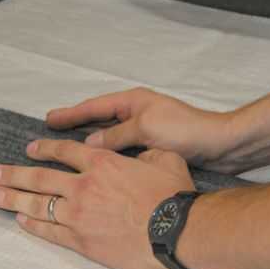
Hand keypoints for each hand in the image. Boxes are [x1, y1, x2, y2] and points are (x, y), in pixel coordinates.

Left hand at [0, 140, 195, 268]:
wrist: (176, 231)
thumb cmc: (172, 195)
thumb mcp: (164, 159)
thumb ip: (145, 153)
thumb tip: (141, 151)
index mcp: (101, 163)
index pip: (63, 152)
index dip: (43, 149)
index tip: (28, 149)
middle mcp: (83, 186)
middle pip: (39, 178)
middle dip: (12, 175)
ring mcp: (79, 214)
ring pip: (37, 205)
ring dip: (13, 199)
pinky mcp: (81, 240)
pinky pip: (50, 231)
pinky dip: (34, 225)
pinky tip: (21, 220)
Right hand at [46, 87, 237, 172]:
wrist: (220, 146)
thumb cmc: (186, 131)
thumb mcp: (147, 129)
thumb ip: (116, 136)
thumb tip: (88, 144)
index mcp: (132, 103)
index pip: (94, 107)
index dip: (71, 114)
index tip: (49, 119)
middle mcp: (135, 114)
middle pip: (97, 119)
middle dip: (74, 125)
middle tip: (51, 131)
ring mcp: (142, 130)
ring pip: (107, 135)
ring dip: (87, 141)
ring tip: (66, 150)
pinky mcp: (150, 147)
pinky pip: (119, 150)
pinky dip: (104, 155)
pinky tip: (95, 166)